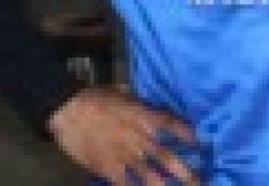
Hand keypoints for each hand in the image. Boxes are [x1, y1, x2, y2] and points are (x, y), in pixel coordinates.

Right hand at [47, 86, 199, 185]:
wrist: (68, 109)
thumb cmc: (92, 97)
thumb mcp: (119, 92)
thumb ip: (134, 99)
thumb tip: (141, 100)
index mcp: (145, 117)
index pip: (173, 126)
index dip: (187, 135)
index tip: (197, 143)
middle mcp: (141, 139)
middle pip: (170, 159)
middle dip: (187, 174)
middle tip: (200, 183)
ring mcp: (126, 157)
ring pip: (152, 179)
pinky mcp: (110, 169)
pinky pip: (126, 185)